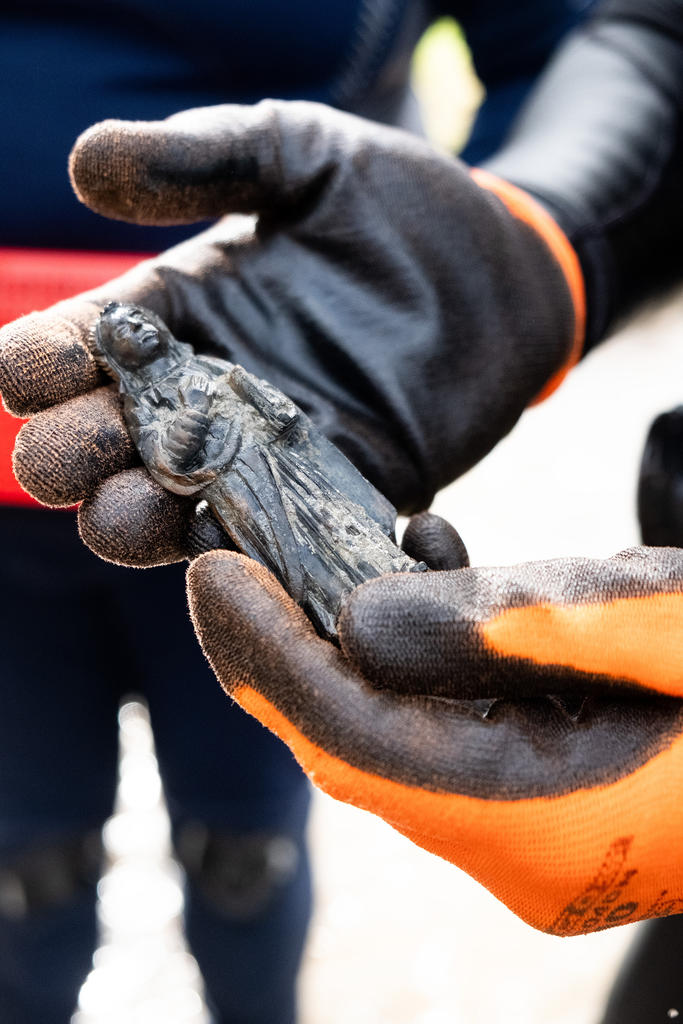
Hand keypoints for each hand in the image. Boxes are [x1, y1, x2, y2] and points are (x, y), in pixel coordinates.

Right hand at [0, 100, 582, 565]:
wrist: (505, 270)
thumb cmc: (397, 203)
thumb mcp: (297, 153)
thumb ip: (199, 158)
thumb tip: (81, 163)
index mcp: (176, 317)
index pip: (77, 351)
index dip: (41, 366)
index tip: (34, 372)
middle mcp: (205, 400)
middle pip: (107, 448)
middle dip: (71, 457)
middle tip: (66, 458)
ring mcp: (268, 462)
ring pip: (175, 515)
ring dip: (138, 521)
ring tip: (133, 511)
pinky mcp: (336, 505)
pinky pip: (280, 550)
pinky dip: (250, 561)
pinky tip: (227, 555)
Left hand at [187, 513, 682, 934]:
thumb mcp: (666, 626)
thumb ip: (518, 627)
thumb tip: (360, 619)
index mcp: (550, 821)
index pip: (359, 746)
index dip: (271, 660)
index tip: (212, 575)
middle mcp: (524, 851)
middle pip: (359, 753)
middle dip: (286, 658)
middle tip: (236, 563)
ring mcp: (535, 837)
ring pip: (392, 746)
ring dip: (341, 658)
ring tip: (312, 564)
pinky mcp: (549, 803)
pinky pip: (442, 739)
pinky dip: (408, 669)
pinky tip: (416, 590)